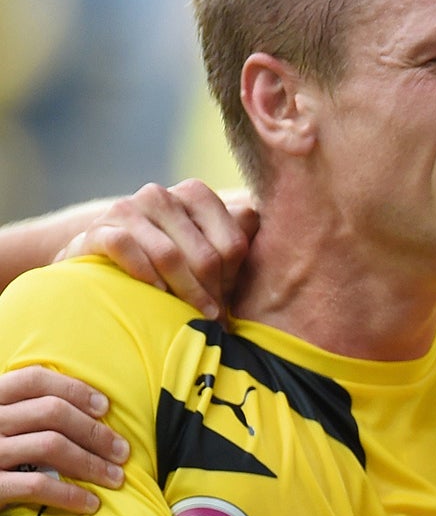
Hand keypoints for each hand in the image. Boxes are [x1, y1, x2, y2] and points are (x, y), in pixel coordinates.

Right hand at [0, 367, 129, 513]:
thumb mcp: (4, 422)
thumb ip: (29, 410)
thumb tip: (94, 407)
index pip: (34, 379)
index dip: (74, 389)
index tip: (105, 408)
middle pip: (52, 412)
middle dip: (95, 432)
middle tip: (122, 451)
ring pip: (51, 445)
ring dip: (92, 463)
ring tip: (115, 478)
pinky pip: (36, 485)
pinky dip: (70, 494)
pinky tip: (90, 503)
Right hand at [59, 181, 257, 319]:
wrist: (108, 280)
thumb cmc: (175, 273)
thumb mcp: (214, 260)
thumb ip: (240, 239)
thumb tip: (258, 218)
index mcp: (196, 195)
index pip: (233, 245)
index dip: (231, 281)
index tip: (224, 303)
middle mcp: (161, 195)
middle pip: (205, 255)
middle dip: (209, 294)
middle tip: (208, 320)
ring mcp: (126, 208)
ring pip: (168, 254)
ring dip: (181, 292)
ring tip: (185, 315)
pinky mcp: (96, 230)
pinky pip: (124, 248)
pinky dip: (143, 276)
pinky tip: (153, 294)